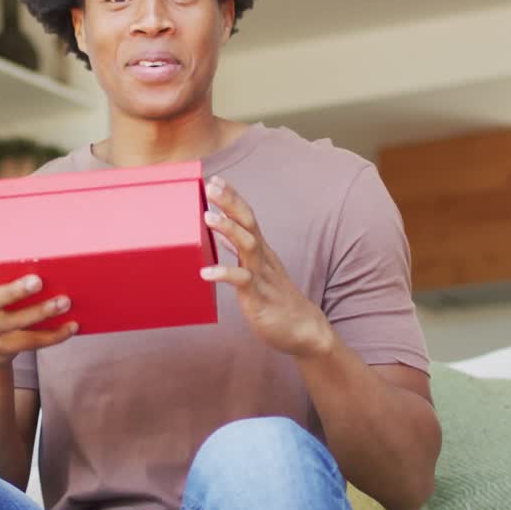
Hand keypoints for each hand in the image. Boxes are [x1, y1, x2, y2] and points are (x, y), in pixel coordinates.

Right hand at [0, 231, 77, 363]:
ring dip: (43, 312)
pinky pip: (32, 342)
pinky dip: (54, 335)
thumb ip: (2, 271)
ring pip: (18, 323)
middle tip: (38, 281)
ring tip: (65, 302)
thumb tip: (28, 233)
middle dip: (17, 291)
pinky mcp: (4, 349)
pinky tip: (72, 326)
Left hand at [200, 176, 333, 357]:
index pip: (247, 217)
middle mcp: (262, 258)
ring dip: (228, 229)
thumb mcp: (256, 269)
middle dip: (230, 203)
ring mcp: (262, 276)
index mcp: (261, 250)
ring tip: (208, 217)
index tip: (217, 179)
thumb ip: (238, 250)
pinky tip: (206, 273)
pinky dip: (224, 274)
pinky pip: (242, 281)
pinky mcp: (259, 297)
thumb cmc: (276, 298)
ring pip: (247, 246)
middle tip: (212, 186)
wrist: (304, 329)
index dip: (233, 198)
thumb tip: (220, 234)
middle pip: (248, 223)